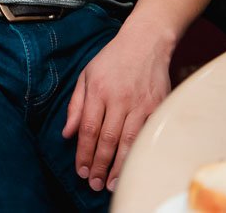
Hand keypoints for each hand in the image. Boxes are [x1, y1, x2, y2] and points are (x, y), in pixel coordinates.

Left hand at [61, 23, 172, 193]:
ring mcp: (141, 104)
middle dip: (100, 165)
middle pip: (108, 139)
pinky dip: (140, 153)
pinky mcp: (158, 107)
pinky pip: (148, 135)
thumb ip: (76, 105)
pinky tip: (134, 166)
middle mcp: (120, 99)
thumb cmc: (113, 59)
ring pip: (129, 141)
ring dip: (120, 166)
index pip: (89, 129)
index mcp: (99, 91)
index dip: (84, 153)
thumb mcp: (86, 75)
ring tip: (111, 183)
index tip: (80, 170)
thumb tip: (67, 133)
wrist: (146, 42)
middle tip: (94, 184)